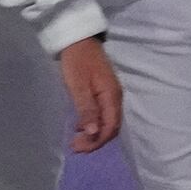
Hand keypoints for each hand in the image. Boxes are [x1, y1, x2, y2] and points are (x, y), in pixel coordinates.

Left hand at [57, 35, 122, 153]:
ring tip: (76, 140)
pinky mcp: (104, 93)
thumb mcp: (78, 87)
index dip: (97, 141)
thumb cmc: (77, 62)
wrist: (78, 41)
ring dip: (93, 134)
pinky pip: (103, 114)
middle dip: (95, 140)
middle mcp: (115, 98)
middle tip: (75, 147)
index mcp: (111, 97)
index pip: (110, 127)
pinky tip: (80, 127)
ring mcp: (110, 95)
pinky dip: (92, 124)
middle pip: (111, 126)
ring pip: (107, 122)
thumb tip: (93, 133)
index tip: (79, 148)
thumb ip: (87, 110)